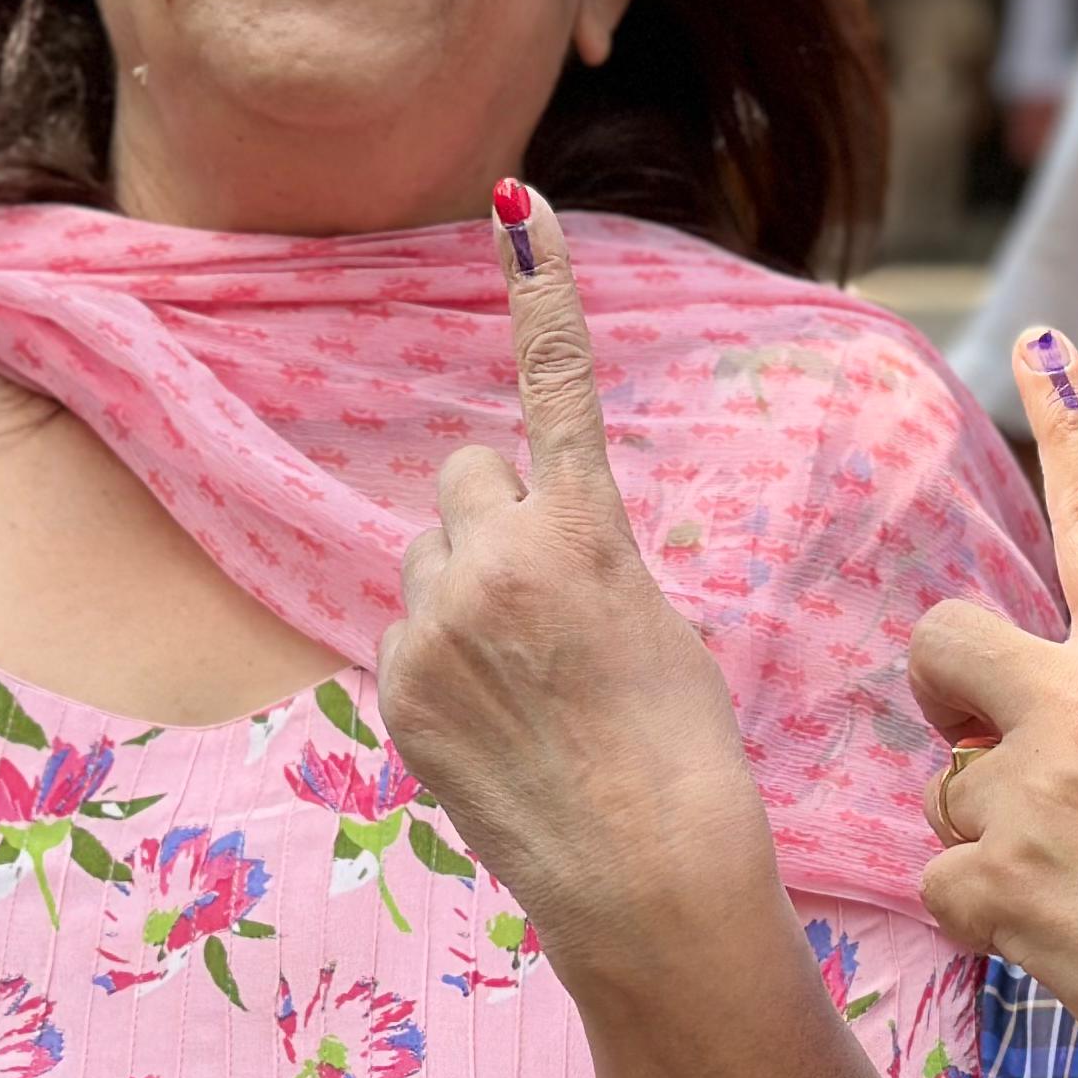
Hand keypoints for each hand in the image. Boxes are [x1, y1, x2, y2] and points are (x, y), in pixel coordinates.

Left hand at [375, 186, 777, 978]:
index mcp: (580, 535)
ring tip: (530, 689)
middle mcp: (492, 565)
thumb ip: (573, 559)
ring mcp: (429, 632)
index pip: (557, 385)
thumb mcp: (651, 623)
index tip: (521, 198)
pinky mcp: (395, 693)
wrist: (650, 879)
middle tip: (548, 607)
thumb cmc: (682, 752)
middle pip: (466, 479)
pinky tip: (499, 730)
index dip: (542, 288)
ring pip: (429, 561)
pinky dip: (440, 668)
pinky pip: (403, 638)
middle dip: (494, 519)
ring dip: (464, 598)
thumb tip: (500, 545)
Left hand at [909, 329, 1077, 1076]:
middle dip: (945, 688)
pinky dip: (979, 915)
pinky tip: (1050, 935)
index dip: (1068, 425)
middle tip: (985, 740)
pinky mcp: (993, 881)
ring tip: (1077, 882)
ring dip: (988, 834)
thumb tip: (1032, 734)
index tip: (1037, 343)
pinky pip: (940, 882)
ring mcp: (1028, 793)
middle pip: (941, 641)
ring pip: (946, 789)